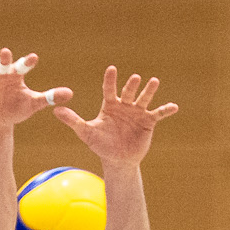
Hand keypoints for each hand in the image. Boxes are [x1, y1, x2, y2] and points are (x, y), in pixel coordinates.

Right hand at [0, 49, 69, 132]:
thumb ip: (49, 97)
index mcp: (15, 76)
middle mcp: (1, 75)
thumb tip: (70, 93)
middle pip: (3, 64)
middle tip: (6, 52)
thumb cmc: (17, 109)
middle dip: (4, 59)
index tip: (34, 58)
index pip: (23, 67)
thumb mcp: (33, 104)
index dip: (27, 62)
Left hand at [54, 66, 177, 167]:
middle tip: (134, 78)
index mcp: (110, 105)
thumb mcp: (86, 132)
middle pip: (128, 92)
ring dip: (149, 90)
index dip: (110, 79)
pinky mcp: (148, 122)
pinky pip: (158, 114)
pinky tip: (174, 106)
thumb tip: (55, 110)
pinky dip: (166, 110)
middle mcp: (125, 105)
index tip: (111, 69)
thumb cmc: (101, 145)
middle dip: (131, 85)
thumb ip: (72, 121)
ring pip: (144, 98)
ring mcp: (138, 112)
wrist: (117, 159)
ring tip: (154, 81)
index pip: (109, 89)